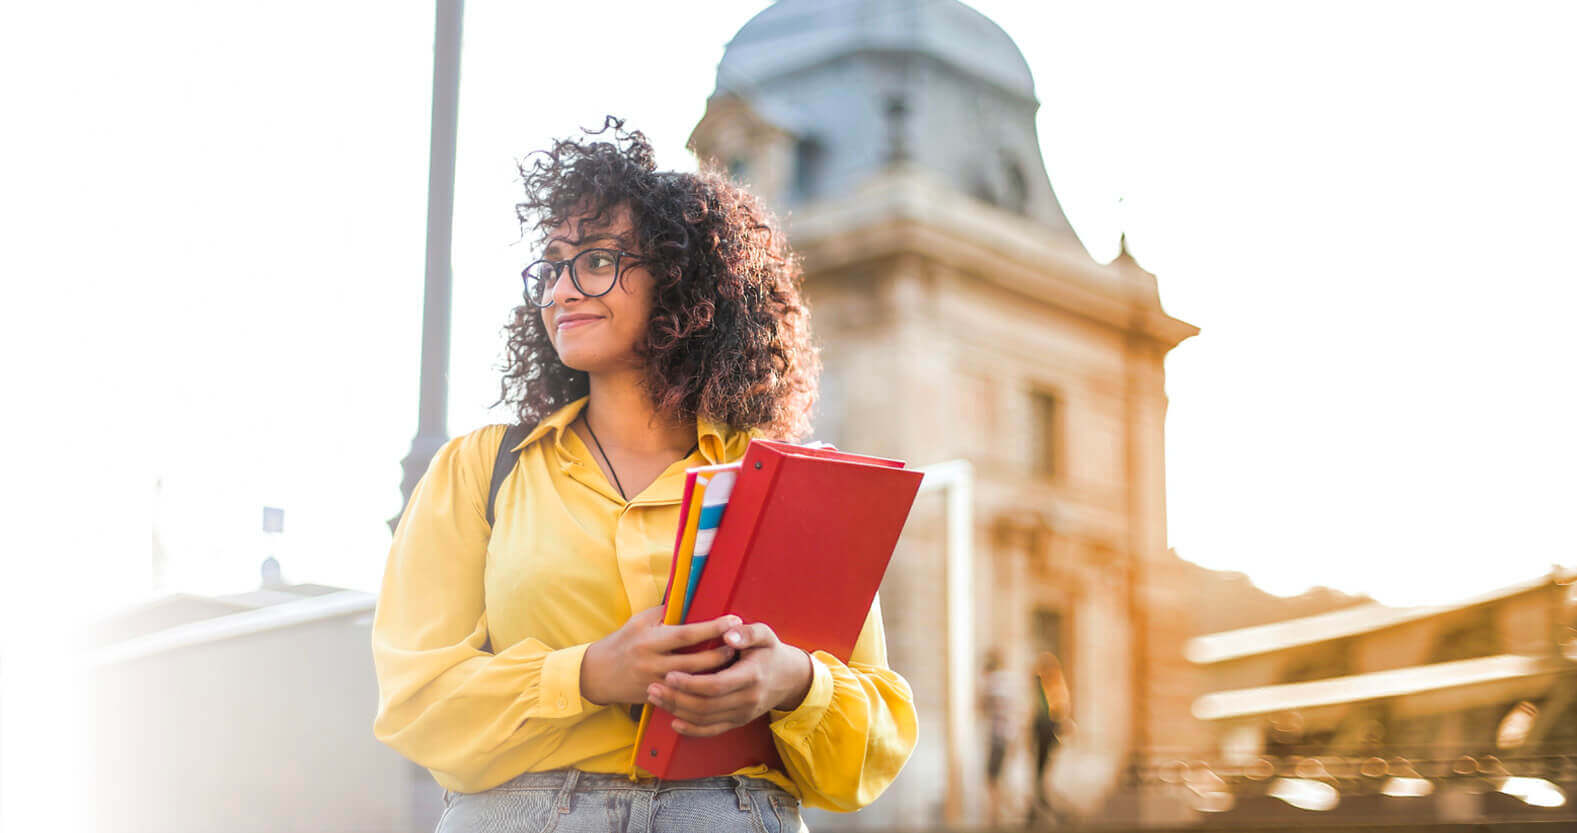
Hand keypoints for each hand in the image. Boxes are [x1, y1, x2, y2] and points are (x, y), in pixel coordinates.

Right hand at [580, 606, 741, 705]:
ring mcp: (655, 684)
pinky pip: (684, 696)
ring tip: (735, 664)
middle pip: (696, 662)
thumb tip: (693, 598)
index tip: (733, 620)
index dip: (712, 628)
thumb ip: (666, 613)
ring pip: (694, 682)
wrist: (597, 674)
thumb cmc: (622, 641)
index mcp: (650, 640)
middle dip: (721, 654)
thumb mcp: (640, 621)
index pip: (687, 634)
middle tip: (741, 645)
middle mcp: (653, 663)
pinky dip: (702, 690)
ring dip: (716, 674)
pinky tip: (717, 684)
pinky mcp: (656, 698)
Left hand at [645, 621, 813, 737]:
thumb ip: (747, 633)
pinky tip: (674, 722)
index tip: (670, 674)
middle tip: (653, 687)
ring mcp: (742, 714)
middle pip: (706, 705)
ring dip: (678, 711)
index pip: (716, 685)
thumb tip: (728, 634)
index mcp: (751, 676)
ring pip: (705, 719)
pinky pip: (712, 731)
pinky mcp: (738, 721)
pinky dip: (692, 730)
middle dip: (676, 698)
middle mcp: (747, 699)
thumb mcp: (765, 635)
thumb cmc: (771, 652)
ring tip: (656, 698)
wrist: (789, 678)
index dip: (691, 683)